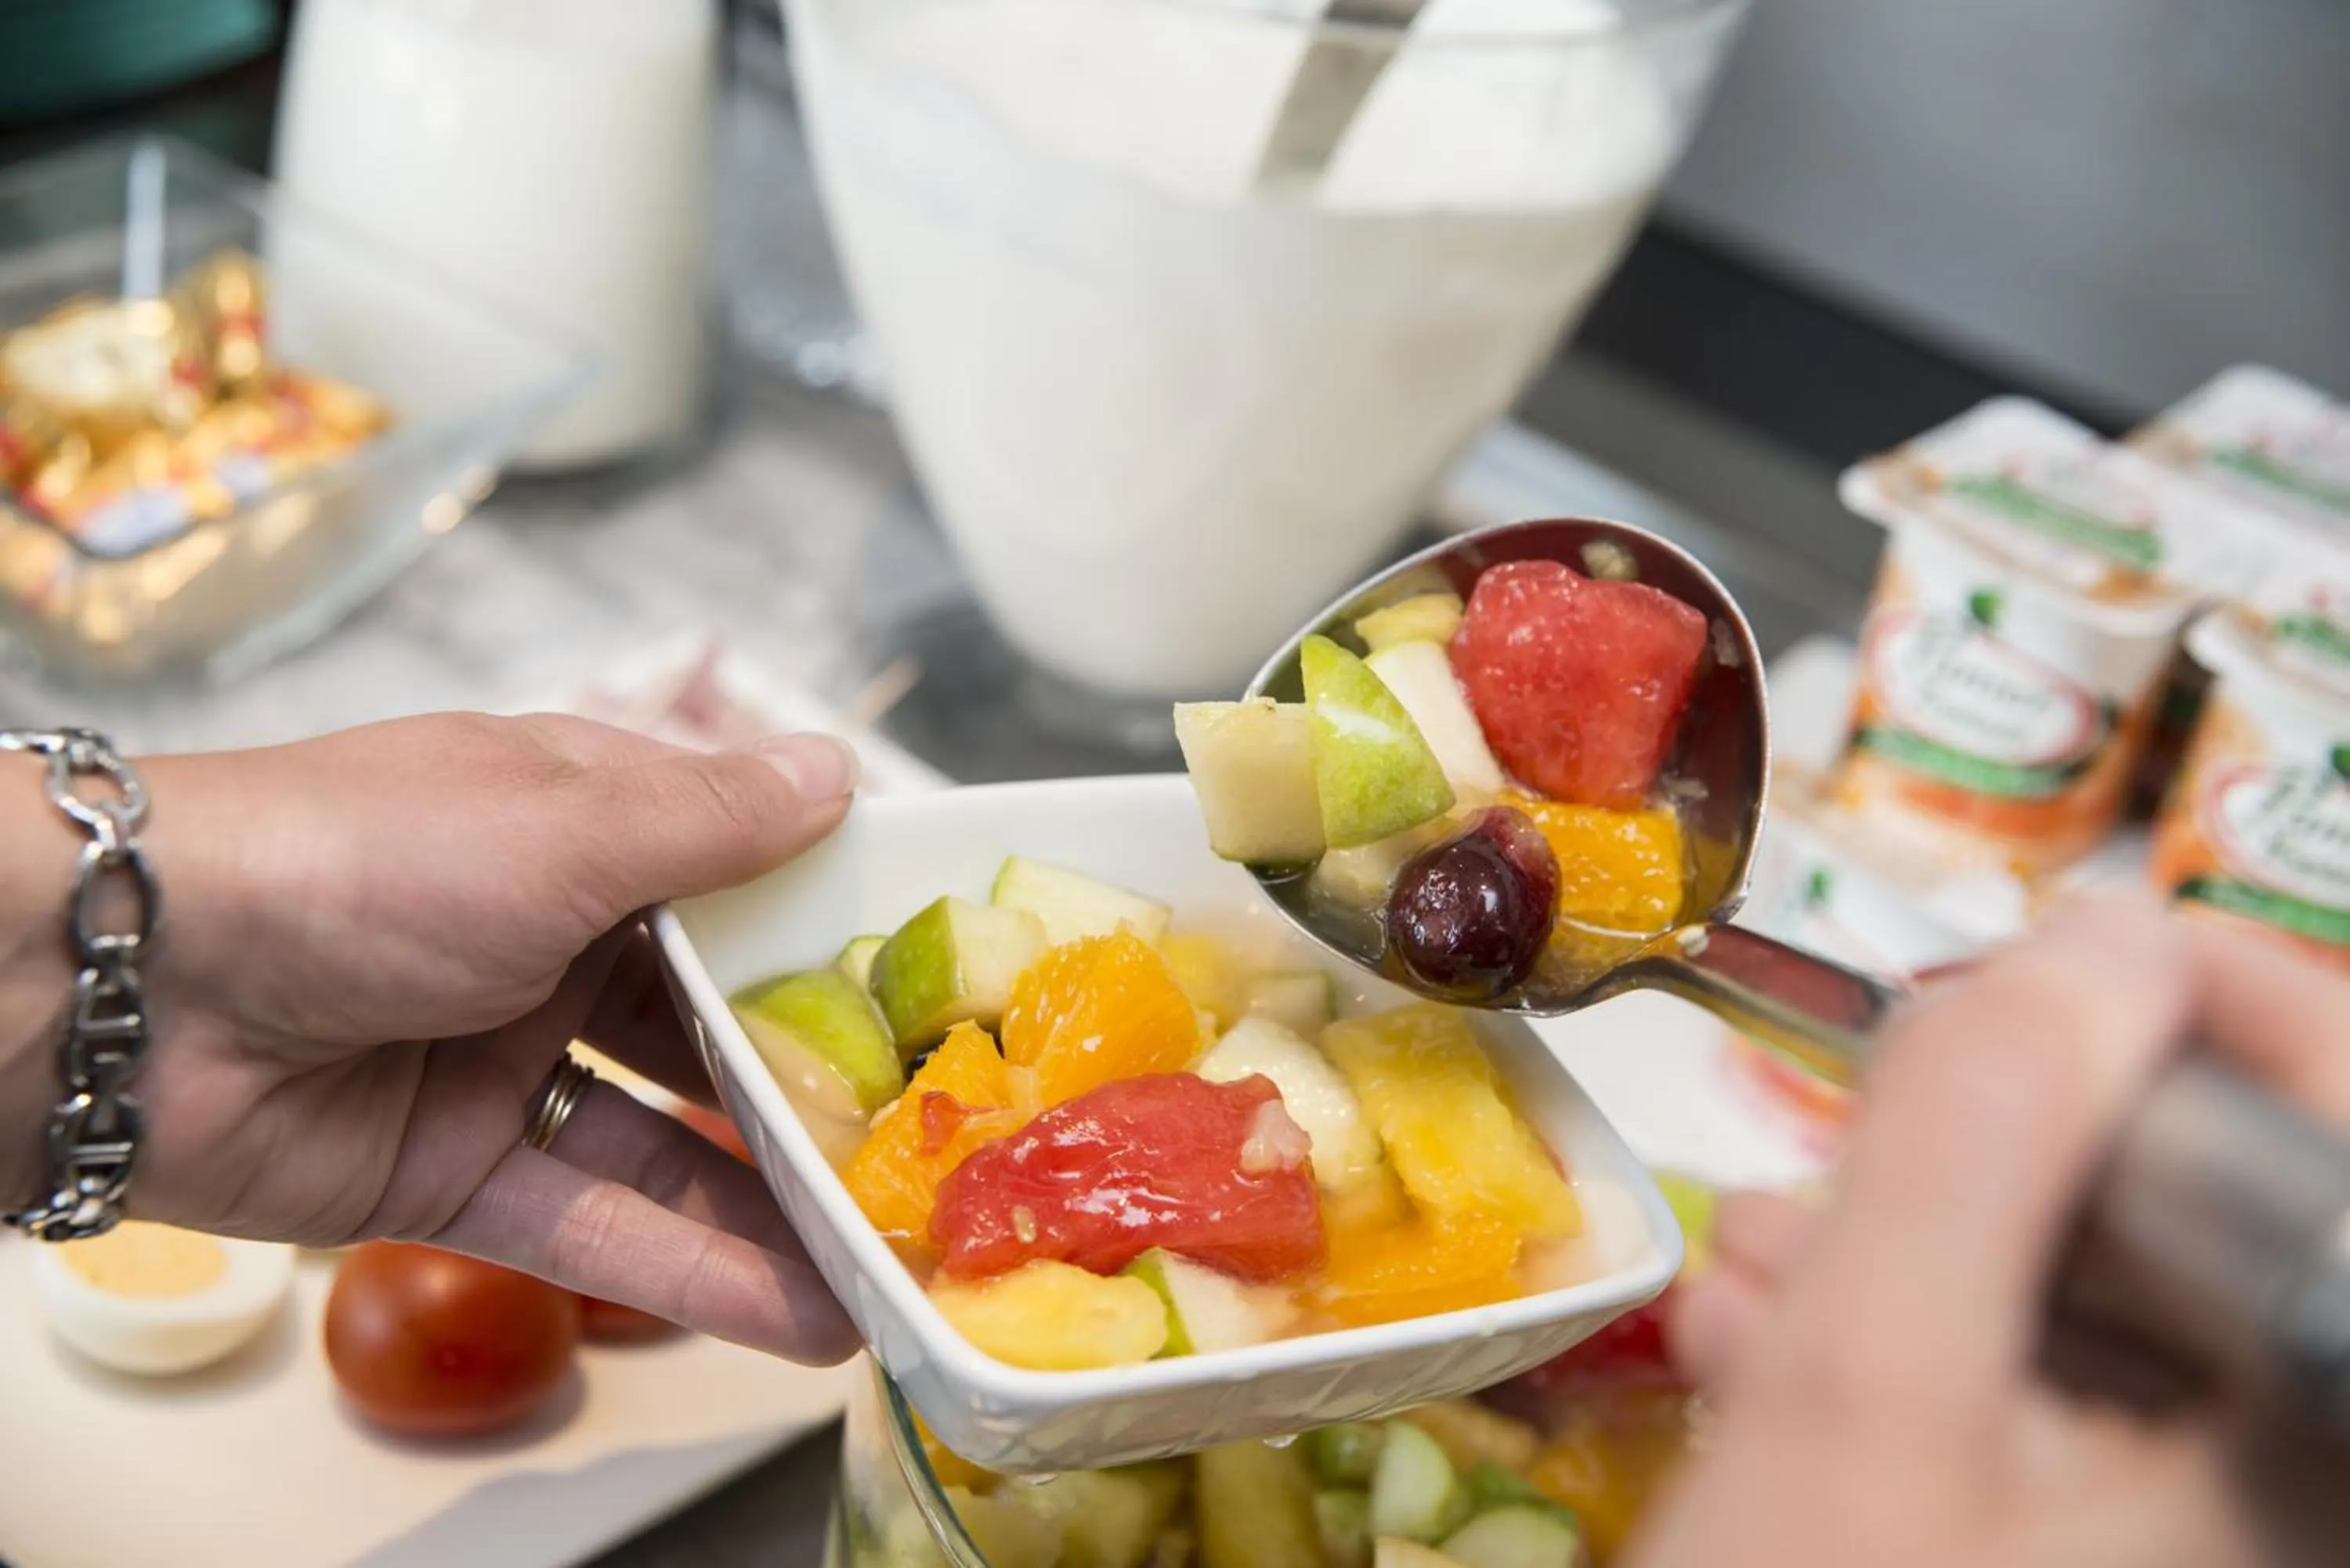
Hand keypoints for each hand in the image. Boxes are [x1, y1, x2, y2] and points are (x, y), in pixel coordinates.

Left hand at [0, 713, 861, 1362]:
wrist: (125, 987)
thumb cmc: (350, 856)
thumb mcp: (561, 823)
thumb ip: (712, 821)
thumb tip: (839, 772)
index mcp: (579, 828)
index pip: (742, 880)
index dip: (837, 936)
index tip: (944, 993)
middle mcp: (553, 940)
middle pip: (718, 1025)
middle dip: (821, 1091)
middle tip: (936, 1154)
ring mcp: (507, 1061)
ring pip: (671, 1140)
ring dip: (775, 1203)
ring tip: (892, 1262)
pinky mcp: (456, 1173)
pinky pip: (598, 1225)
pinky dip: (693, 1271)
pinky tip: (799, 1315)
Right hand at [1636, 899, 2349, 1567]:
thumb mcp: (1862, 1398)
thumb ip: (1979, 1146)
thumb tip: (2099, 934)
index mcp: (2313, 1422)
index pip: (2336, 1122)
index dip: (2214, 995)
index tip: (2048, 951)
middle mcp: (2297, 1474)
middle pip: (2206, 1205)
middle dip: (2001, 1137)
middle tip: (1849, 1126)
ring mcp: (2208, 1523)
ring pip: (2114, 1307)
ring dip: (1924, 1240)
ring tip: (1756, 1245)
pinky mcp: (2109, 1548)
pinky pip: (2059, 1406)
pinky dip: (1920, 1352)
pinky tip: (1772, 1349)